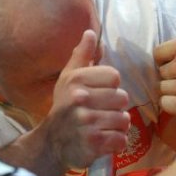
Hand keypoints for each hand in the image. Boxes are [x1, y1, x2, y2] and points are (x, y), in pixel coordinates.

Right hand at [42, 29, 130, 169]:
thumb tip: (91, 32)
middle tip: (102, 113)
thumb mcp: (68, 79)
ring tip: (104, 126)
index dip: (111, 87)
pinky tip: (104, 140)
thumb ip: (82, 55)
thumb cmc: (64, 107)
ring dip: (117, 126)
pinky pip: (121, 139)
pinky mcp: (93, 143)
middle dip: (116, 108)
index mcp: (76, 81)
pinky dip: (117, 143)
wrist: (50, 143)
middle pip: (123, 98)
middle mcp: (80, 99)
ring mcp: (87, 122)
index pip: (115, 77)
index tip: (99, 94)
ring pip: (124, 119)